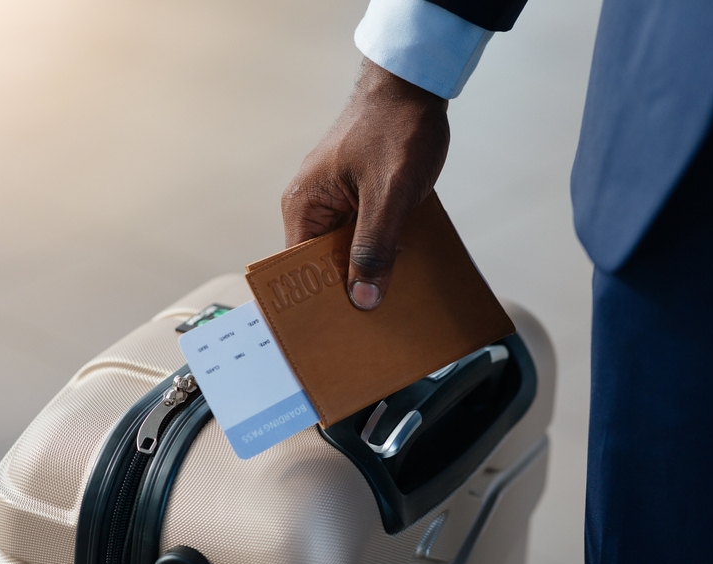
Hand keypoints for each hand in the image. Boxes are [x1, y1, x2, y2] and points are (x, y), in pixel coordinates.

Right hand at [282, 58, 449, 309]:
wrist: (414, 85)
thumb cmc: (395, 127)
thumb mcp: (389, 194)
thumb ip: (375, 247)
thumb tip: (363, 297)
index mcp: (304, 205)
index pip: (297, 269)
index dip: (316, 300)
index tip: (335, 329)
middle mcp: (312, 207)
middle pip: (322, 265)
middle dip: (346, 290)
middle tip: (370, 323)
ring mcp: (336, 202)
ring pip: (347, 253)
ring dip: (369, 270)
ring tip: (389, 301)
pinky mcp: (359, 198)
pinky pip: (364, 236)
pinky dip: (382, 251)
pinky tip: (402, 269)